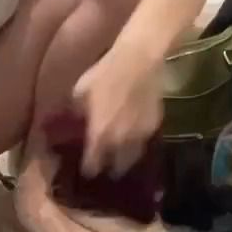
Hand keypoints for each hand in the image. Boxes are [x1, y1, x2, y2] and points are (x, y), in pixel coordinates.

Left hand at [72, 44, 162, 179]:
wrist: (137, 61)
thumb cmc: (105, 72)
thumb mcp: (81, 89)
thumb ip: (78, 109)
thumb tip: (76, 116)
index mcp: (99, 133)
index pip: (93, 162)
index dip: (90, 167)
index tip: (88, 170)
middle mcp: (120, 140)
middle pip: (117, 166)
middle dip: (111, 168)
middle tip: (108, 168)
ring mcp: (140, 134)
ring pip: (134, 156)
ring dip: (127, 158)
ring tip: (124, 158)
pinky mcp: (155, 124)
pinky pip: (146, 139)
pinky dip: (139, 140)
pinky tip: (136, 134)